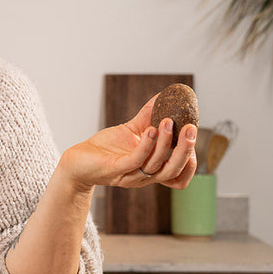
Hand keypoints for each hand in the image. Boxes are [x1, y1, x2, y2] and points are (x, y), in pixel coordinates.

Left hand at [61, 95, 197, 190]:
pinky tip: (150, 129)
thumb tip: (164, 96)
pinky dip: (146, 144)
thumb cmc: (106, 148)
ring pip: (157, 164)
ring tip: (168, 121)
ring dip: (165, 142)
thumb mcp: (132, 131)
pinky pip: (136, 159)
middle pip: (174, 170)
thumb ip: (149, 117)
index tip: (194, 138)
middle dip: (186, 149)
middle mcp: (145, 177)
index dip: (191, 162)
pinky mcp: (117, 169)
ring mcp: (131, 175)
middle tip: (191, 128)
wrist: (78, 160)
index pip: (179, 177)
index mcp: (152, 171)